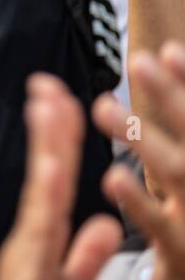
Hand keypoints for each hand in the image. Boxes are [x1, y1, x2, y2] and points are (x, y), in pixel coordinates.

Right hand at [0, 75, 123, 279]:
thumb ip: (84, 257)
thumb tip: (105, 223)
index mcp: (45, 240)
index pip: (57, 176)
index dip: (61, 134)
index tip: (60, 94)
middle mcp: (33, 241)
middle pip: (47, 173)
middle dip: (49, 125)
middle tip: (47, 81)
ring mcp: (28, 255)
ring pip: (43, 191)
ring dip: (46, 145)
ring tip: (47, 103)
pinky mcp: (27, 272)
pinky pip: (41, 230)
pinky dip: (46, 196)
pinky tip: (52, 169)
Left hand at [92, 42, 184, 279]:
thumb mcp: (183, 193)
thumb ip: (174, 152)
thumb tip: (167, 102)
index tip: (168, 49)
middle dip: (173, 99)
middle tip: (139, 60)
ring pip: (181, 176)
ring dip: (144, 140)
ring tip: (103, 107)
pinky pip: (164, 229)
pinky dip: (140, 202)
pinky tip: (113, 177)